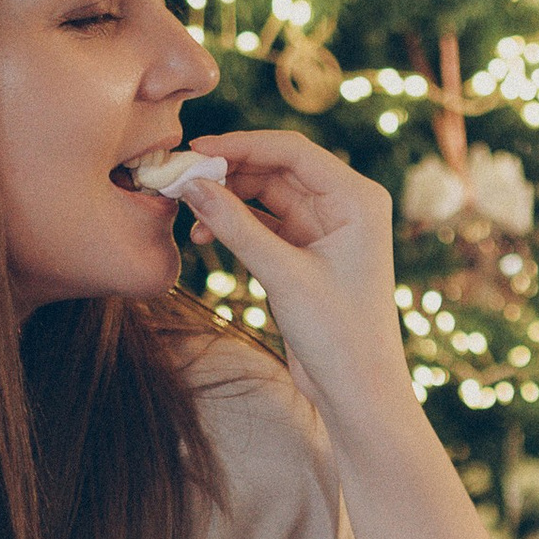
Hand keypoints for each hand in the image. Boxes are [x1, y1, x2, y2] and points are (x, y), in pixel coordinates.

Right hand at [180, 130, 419, 442]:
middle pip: (276, 169)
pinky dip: (236, 225)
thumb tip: (191, 184)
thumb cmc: (339, 335)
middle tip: (179, 178)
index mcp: (357, 198)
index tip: (195, 150)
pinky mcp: (306, 253)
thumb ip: (237, 227)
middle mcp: (345, 206)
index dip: (241, 146)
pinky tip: (204, 235)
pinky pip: (264, 224)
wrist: (359, 392)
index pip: (292, 152)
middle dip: (228, 173)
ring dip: (228, 201)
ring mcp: (326, 228)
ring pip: (266, 196)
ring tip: (188, 213)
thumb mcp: (283, 275)